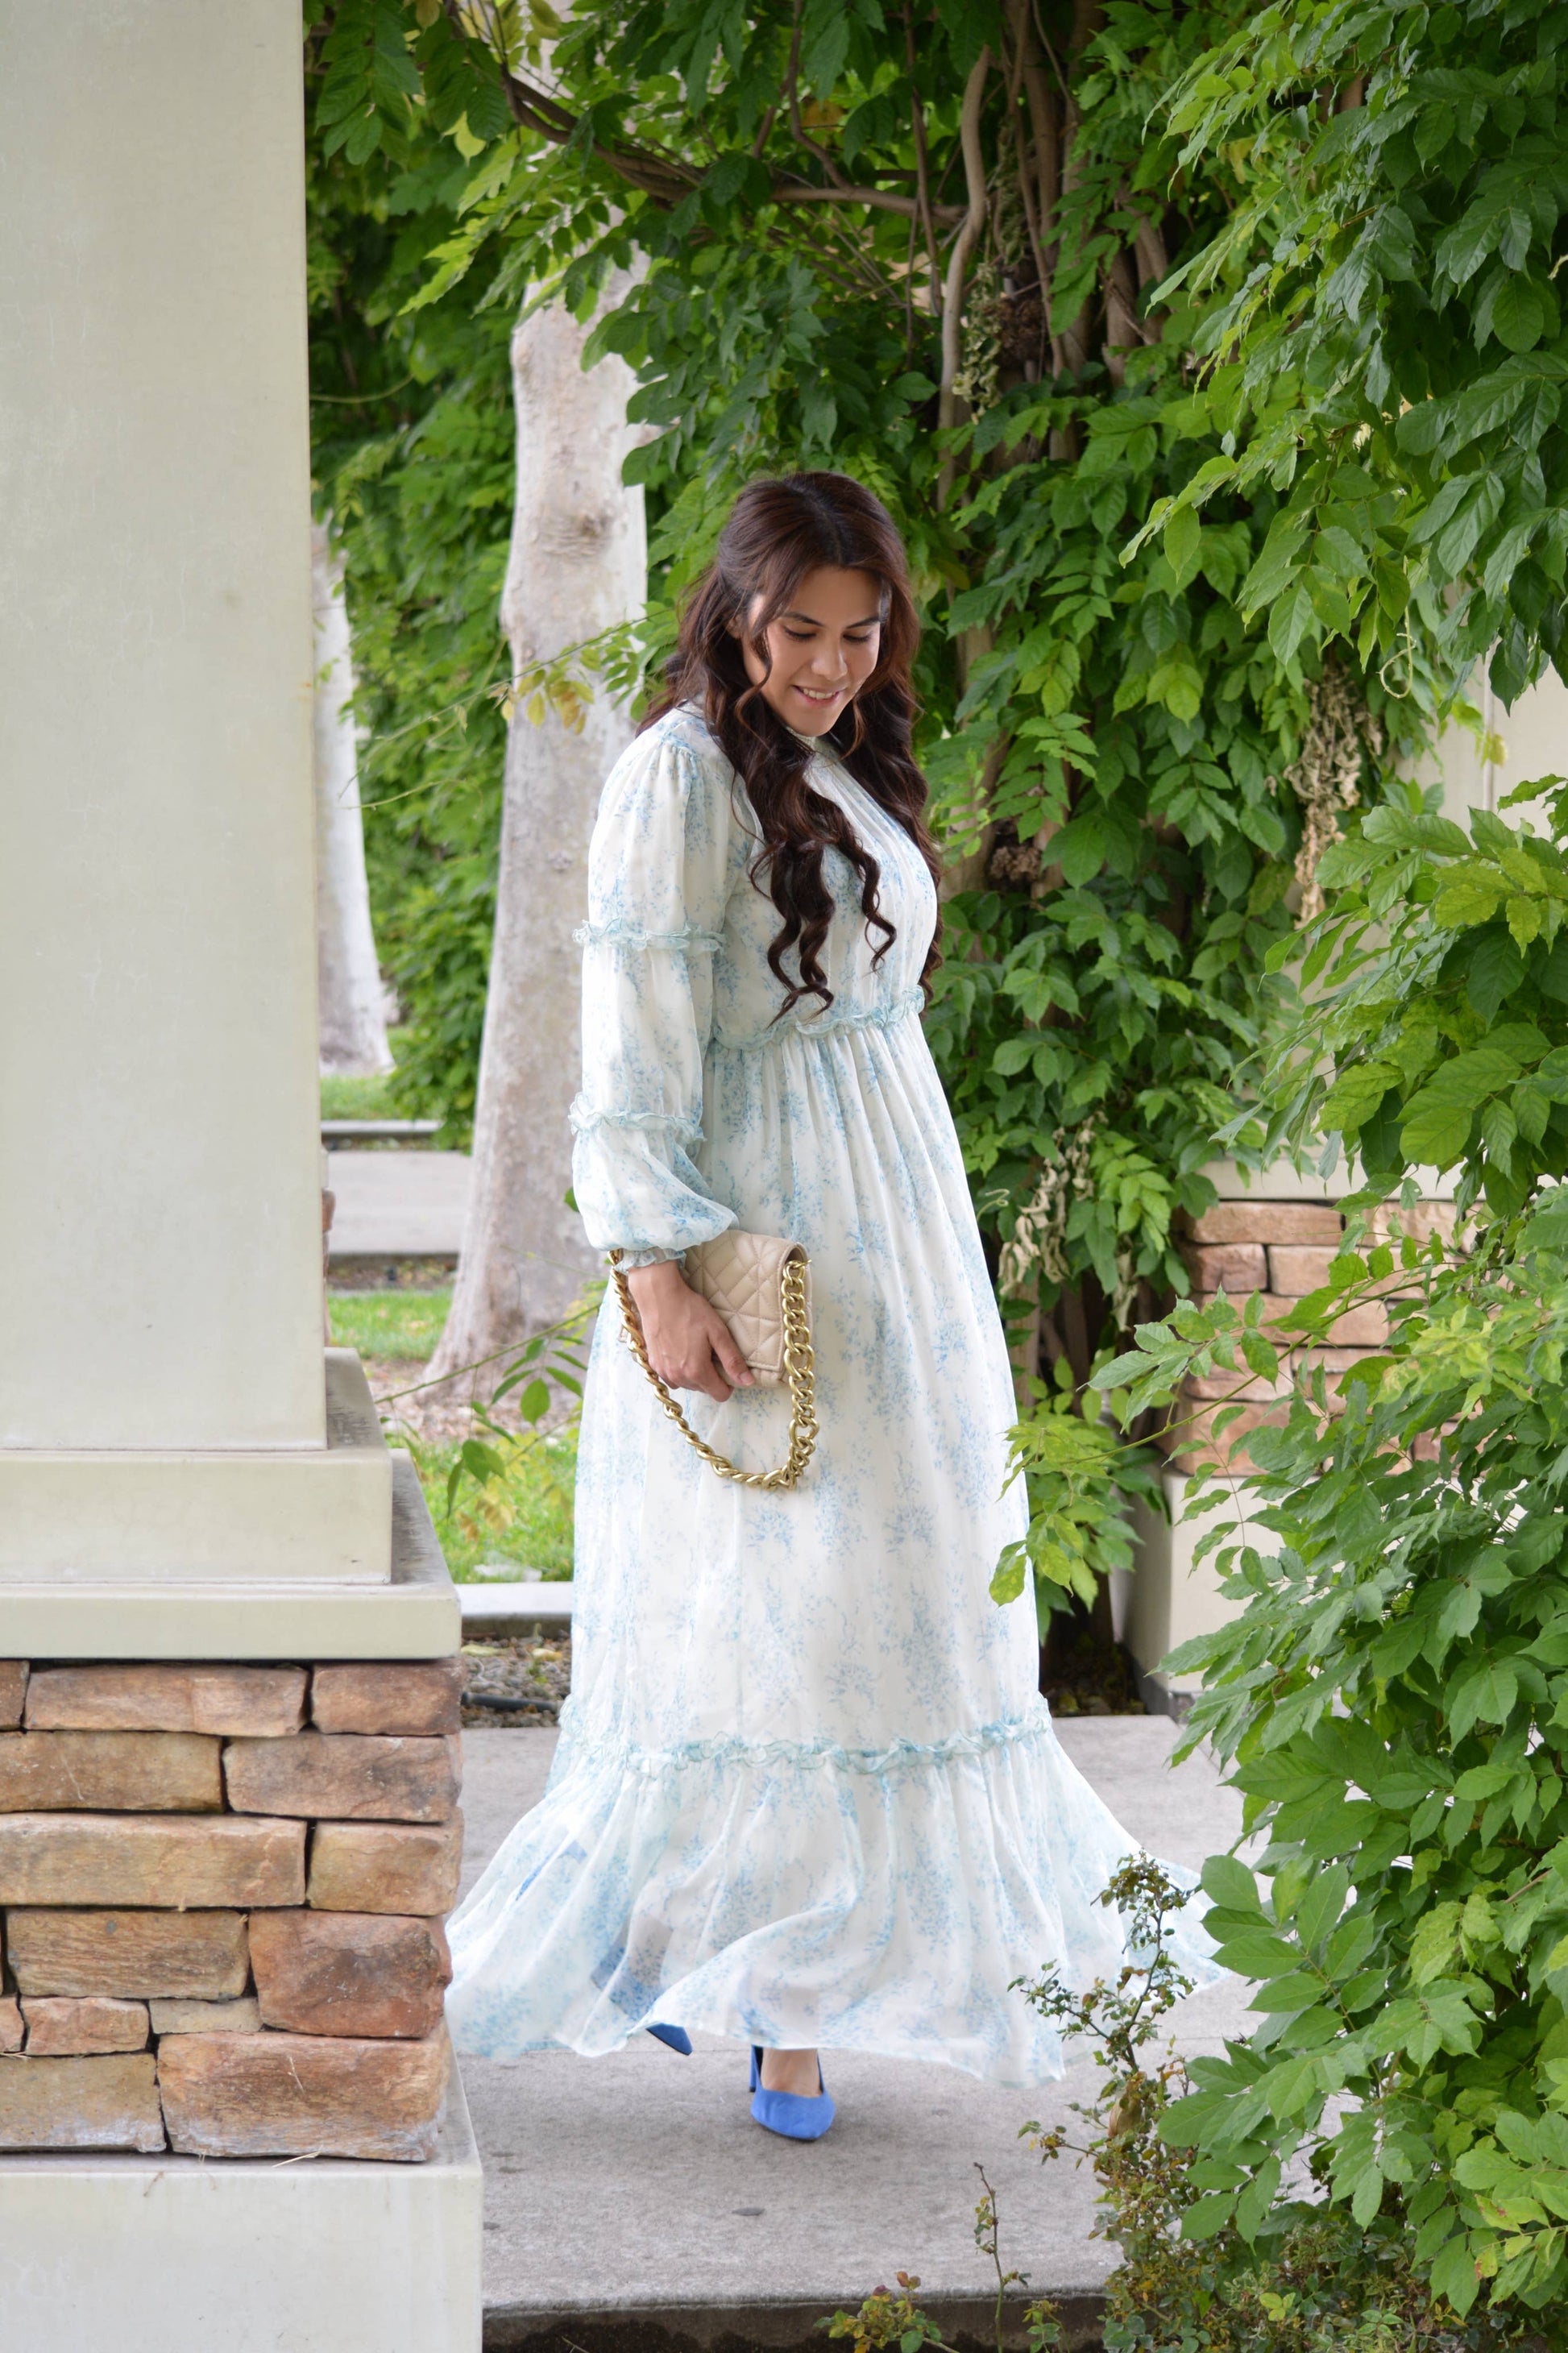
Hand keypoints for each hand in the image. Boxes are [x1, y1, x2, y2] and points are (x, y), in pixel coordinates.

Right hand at [626, 1260, 753, 1401]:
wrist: (659, 1296)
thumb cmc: (690, 1311)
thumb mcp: (718, 1332)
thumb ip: (732, 1360)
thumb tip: (748, 1381)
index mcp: (697, 1371)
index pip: (720, 1395)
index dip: (728, 1383)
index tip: (726, 1365)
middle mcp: (679, 1377)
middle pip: (704, 1390)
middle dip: (711, 1376)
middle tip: (709, 1351)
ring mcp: (664, 1372)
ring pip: (688, 1385)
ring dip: (694, 1374)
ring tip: (694, 1349)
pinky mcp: (653, 1364)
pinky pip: (672, 1378)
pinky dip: (679, 1370)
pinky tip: (680, 1351)